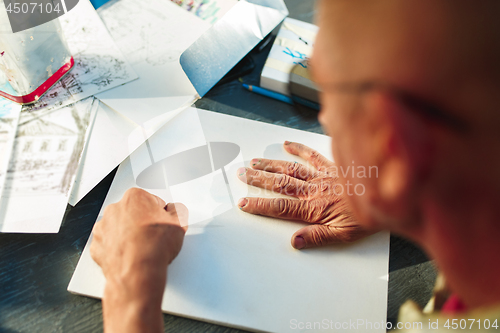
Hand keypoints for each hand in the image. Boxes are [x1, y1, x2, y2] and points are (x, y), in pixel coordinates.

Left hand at [90, 188, 187, 332]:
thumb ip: (177, 210)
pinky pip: (110, 245)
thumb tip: (175, 210)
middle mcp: (115, 209)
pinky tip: (131, 256)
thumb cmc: (154, 247)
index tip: (163, 224)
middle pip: (133, 213)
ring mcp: (103, 228)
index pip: (152, 201)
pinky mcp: (97, 246)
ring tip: (143, 249)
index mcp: (134, 197)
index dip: (160, 214)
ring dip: (129, 235)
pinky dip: (118, 249)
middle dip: (143, 223)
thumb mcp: (180, 222)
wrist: (138, 272)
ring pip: (120, 228)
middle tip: (154, 237)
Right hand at [237, 141, 375, 249]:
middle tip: (241, 174)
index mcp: (315, 207)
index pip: (280, 206)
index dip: (260, 204)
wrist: (392, 197)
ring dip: (271, 165)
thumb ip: (318, 237)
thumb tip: (295, 241)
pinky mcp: (333, 166)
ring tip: (254, 162)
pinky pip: (314, 154)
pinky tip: (287, 143)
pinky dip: (300, 148)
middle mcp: (315, 189)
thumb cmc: (369, 218)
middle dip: (258, 179)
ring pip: (291, 168)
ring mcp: (323, 176)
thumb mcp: (345, 236)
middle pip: (280, 183)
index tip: (244, 202)